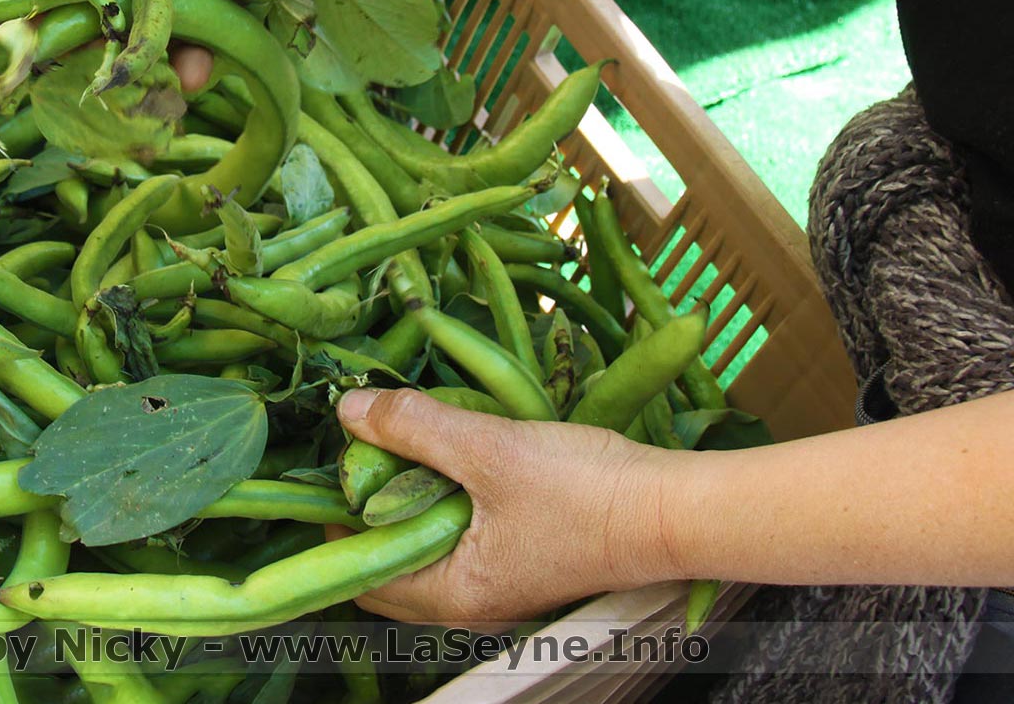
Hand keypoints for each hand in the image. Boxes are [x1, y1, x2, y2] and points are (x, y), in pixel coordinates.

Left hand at [330, 387, 687, 627]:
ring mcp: (499, 586)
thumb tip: (348, 409)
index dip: (339, 517)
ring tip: (410, 449)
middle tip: (370, 453)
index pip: (360, 570)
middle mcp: (469, 604)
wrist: (674, 509)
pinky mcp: (524, 562)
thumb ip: (414, 428)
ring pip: (427, 551)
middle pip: (390, 567)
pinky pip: (460, 542)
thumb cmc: (583, 489)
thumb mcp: (489, 448)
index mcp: (451, 593)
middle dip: (371, 513)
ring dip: (411, 505)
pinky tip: (456, 461)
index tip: (340, 461)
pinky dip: (446, 507)